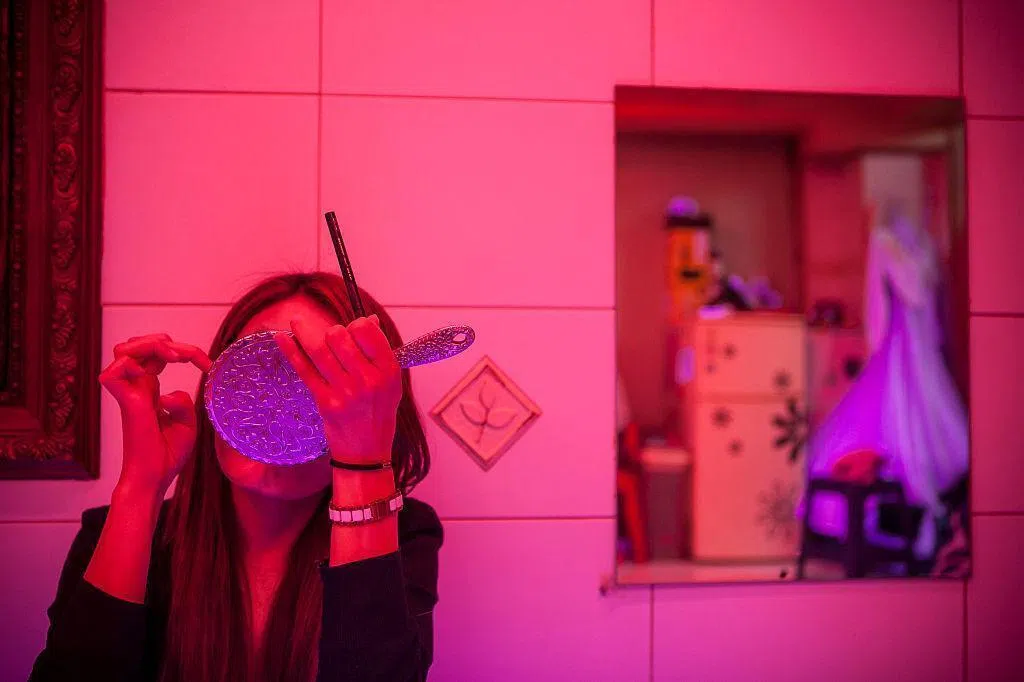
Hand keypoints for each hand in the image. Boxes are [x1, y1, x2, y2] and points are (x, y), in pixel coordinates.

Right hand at [99, 334, 211, 497]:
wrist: (155, 477)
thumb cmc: (168, 454)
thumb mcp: (186, 423)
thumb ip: (182, 401)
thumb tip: (170, 392)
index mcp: (148, 390)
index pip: (157, 354)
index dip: (183, 350)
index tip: (208, 364)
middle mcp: (136, 388)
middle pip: (137, 344)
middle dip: (164, 340)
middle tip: (190, 355)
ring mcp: (129, 394)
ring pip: (123, 350)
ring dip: (150, 345)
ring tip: (176, 356)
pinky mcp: (126, 404)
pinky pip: (112, 373)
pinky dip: (131, 364)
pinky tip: (154, 373)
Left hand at [276, 315, 401, 463]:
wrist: (367, 452)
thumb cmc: (379, 413)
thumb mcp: (391, 383)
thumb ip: (380, 352)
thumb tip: (370, 320)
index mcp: (389, 371)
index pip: (367, 331)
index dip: (357, 324)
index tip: (353, 329)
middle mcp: (368, 380)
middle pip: (340, 337)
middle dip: (333, 331)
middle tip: (332, 338)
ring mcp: (345, 392)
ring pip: (319, 350)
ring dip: (304, 331)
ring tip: (296, 320)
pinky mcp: (325, 402)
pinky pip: (304, 370)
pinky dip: (291, 351)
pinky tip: (281, 338)